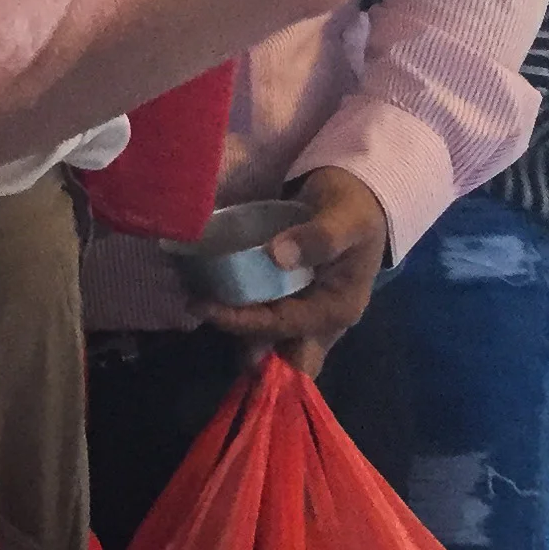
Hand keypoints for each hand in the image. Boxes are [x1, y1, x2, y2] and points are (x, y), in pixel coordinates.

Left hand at [200, 165, 389, 376]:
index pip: (285, 326)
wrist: (357, 197)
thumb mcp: (346, 219)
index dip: (244, 322)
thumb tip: (277, 256)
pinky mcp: (289, 297)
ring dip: (233, 325)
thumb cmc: (355, 209)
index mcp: (338, 309)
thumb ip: (319, 238)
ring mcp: (304, 310)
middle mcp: (321, 319)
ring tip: (192, 300)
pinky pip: (262, 313)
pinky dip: (237, 309)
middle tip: (198, 313)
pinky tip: (205, 292)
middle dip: (240, 346)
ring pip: (267, 336)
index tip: (205, 307)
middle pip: (279, 352)